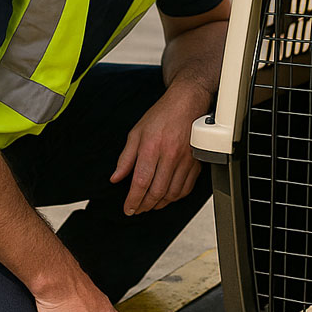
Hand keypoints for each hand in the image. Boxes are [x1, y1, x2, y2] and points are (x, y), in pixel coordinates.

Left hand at [110, 85, 203, 214]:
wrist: (187, 103)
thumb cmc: (162, 115)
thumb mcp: (136, 133)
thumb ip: (125, 158)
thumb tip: (116, 177)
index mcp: (151, 147)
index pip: (141, 182)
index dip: (133, 200)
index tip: (128, 208)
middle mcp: (169, 155)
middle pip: (157, 191)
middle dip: (144, 205)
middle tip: (137, 209)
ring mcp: (185, 160)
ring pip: (172, 193)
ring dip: (160, 204)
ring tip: (150, 205)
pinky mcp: (196, 163)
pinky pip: (186, 188)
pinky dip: (176, 197)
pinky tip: (167, 197)